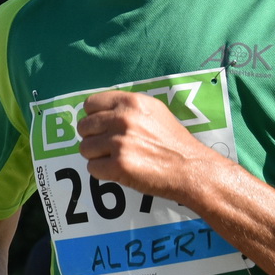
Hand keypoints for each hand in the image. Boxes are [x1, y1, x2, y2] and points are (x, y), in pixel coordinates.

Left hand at [77, 90, 219, 204]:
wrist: (191, 168)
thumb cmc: (172, 141)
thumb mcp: (153, 111)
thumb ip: (126, 108)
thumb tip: (96, 112)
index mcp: (130, 102)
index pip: (89, 104)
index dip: (93, 117)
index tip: (101, 127)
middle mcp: (123, 119)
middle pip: (83, 127)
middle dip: (93, 138)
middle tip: (109, 147)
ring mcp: (119, 143)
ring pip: (85, 148)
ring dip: (97, 156)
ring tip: (116, 158)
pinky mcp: (119, 166)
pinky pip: (92, 168)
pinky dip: (103, 172)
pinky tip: (119, 170)